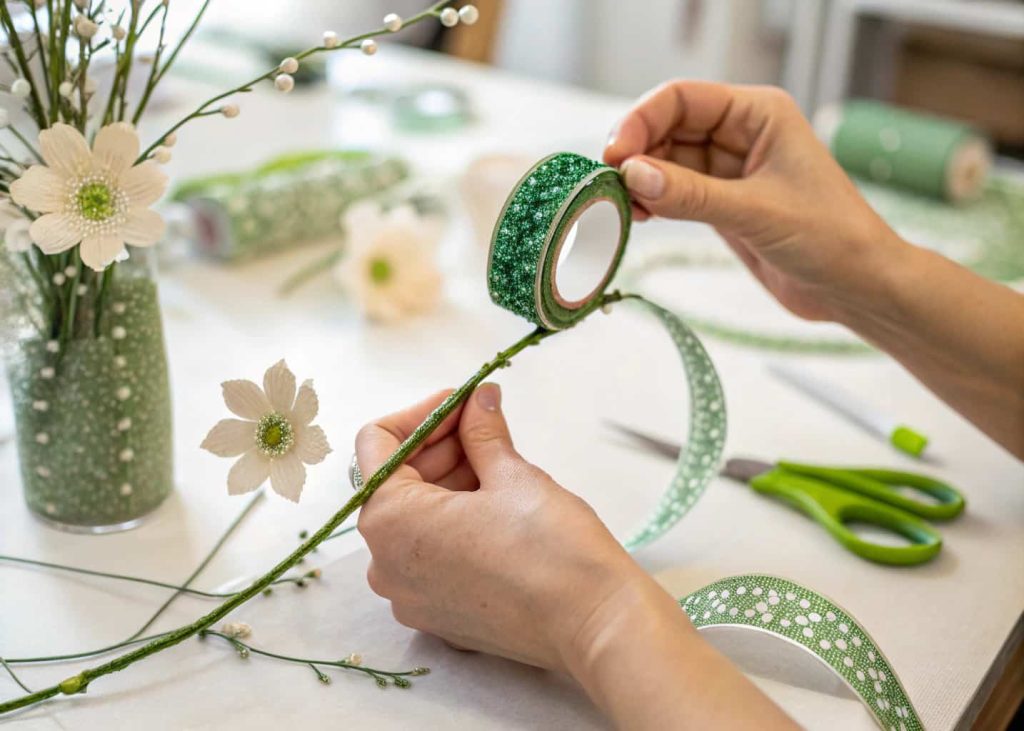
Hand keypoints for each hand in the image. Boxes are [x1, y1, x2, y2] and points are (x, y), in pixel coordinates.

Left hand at [355, 384, 652, 671]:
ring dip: (448, 482)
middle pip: (394, 482)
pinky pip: (429, 555)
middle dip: (438, 447)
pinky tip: (496, 505)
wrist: (596, 624)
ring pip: (414, 520)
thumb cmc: (553, 551)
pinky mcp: (438, 615)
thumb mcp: (513, 475)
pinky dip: (453, 522)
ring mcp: (410, 597)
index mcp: (390, 522)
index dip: (422, 414)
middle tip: (485, 424)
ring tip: (498, 463)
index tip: (463, 402)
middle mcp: (385, 564)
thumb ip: (482, 432)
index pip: (377, 444)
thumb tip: (478, 399)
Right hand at [604, 80, 906, 321]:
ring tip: (623, 205)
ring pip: (667, 162)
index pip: (683, 98)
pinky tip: (639, 215)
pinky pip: (675, 192)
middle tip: (610, 184)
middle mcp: (741, 134)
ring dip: (641, 179)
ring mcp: (729, 171)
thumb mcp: (756, 212)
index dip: (642, 121)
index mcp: (759, 113)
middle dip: (637, 151)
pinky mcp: (722, 205)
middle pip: (668, 127)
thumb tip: (632, 175)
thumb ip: (691, 193)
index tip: (615, 155)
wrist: (857, 288)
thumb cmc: (831, 238)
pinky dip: (653, 201)